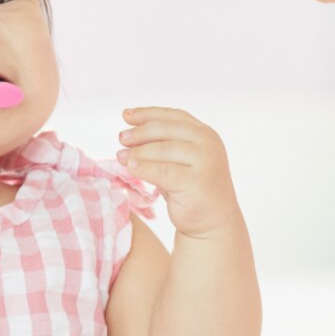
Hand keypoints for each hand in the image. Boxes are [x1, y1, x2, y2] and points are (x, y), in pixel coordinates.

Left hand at [117, 107, 240, 237]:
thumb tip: (128, 133)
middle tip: (121, 138)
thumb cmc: (190, 189)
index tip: (126, 115)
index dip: (148, 113)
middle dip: (140, 133)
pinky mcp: (196, 181)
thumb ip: (162, 145)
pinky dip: (144, 168)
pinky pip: (162, 171)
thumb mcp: (178, 161)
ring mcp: (205, 161)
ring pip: (163, 150)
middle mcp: (208, 143)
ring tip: (121, 156)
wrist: (213, 221)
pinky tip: (131, 168)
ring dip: (138, 152)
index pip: (173, 116)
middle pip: (166, 129)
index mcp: (205, 133)